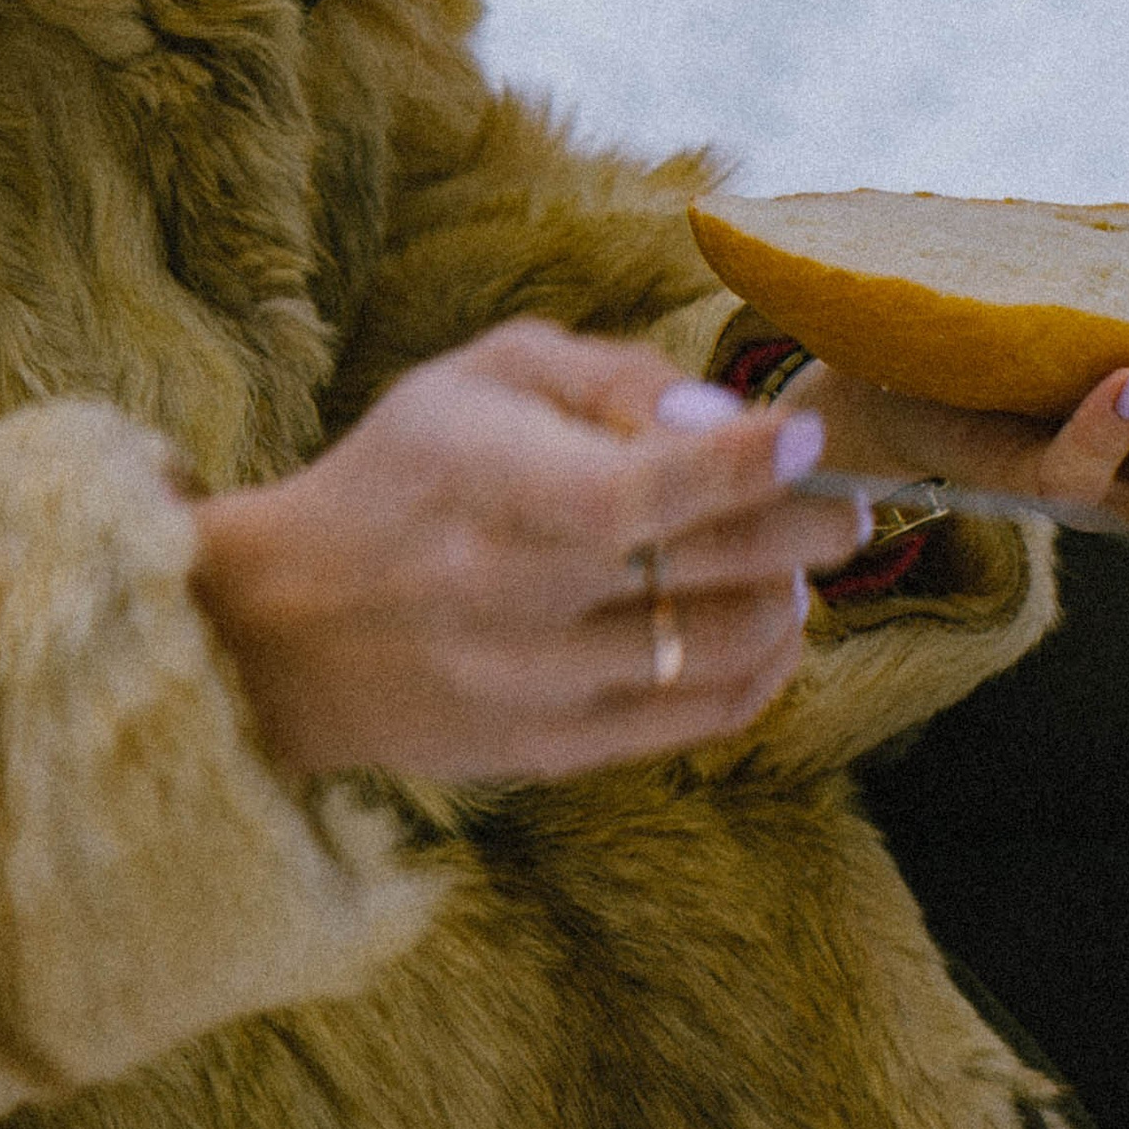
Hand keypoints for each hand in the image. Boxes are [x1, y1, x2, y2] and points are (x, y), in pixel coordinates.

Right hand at [188, 321, 874, 781]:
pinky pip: (701, 719)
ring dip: (790, 596)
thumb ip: (608, 375)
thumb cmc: (403, 473)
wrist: (289, 627)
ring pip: (728, 648)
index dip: (747, 462)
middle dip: (808, 525)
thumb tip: (718, 415)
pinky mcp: (555, 752)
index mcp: (499, 493)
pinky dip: (763, 668)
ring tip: (792, 560)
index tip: (809, 433)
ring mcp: (543, 688)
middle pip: (715, 569)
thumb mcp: (481, 376)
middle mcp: (523, 600)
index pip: (647, 490)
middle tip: (840, 497)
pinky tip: (771, 622)